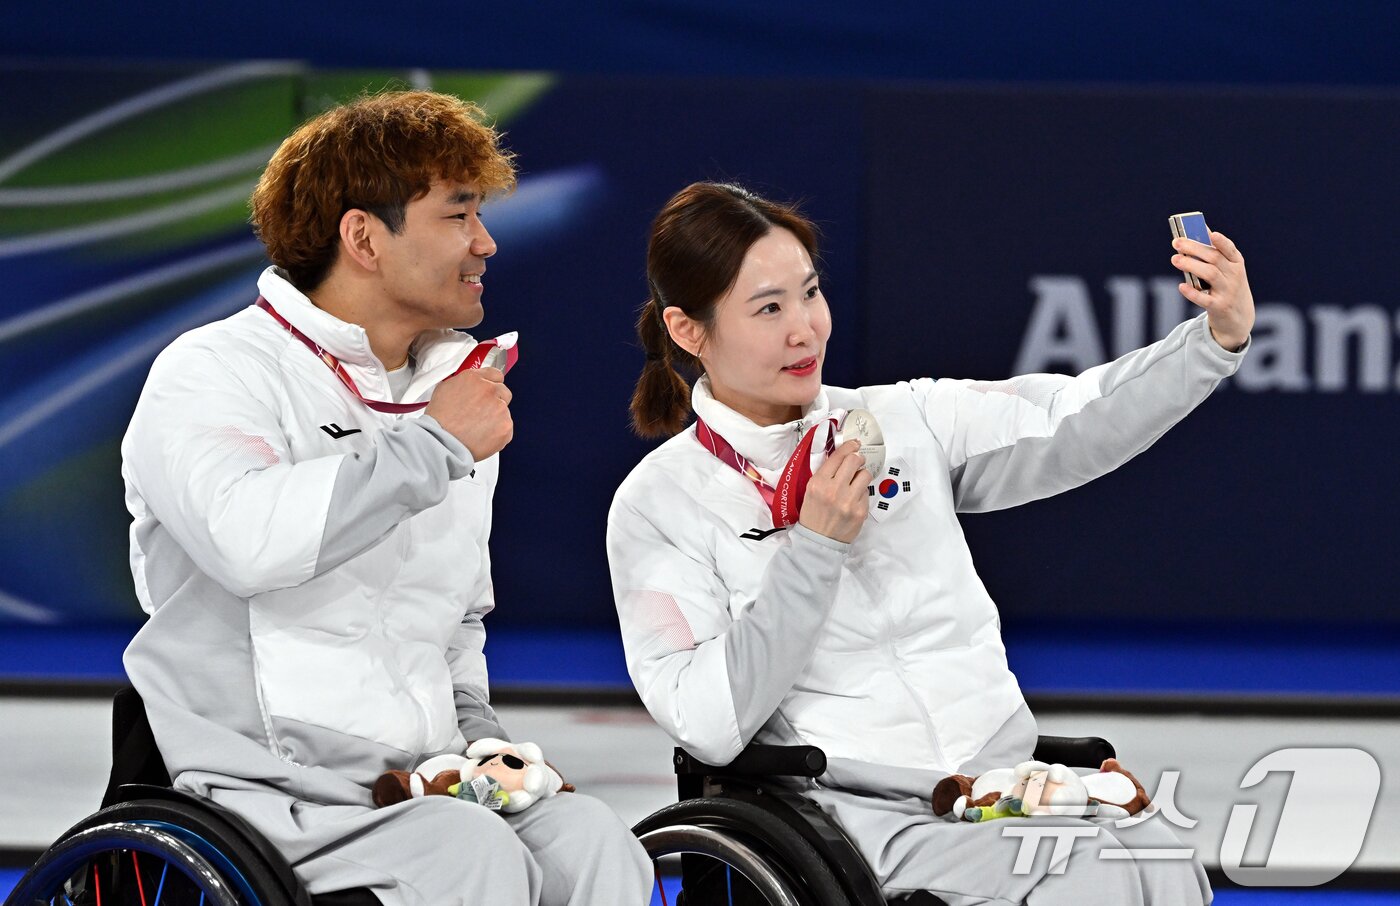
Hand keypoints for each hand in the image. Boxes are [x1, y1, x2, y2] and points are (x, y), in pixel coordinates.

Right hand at [425, 367, 512, 460]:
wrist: (442, 442)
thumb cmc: (439, 421)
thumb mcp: (444, 389)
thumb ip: (463, 384)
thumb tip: (470, 386)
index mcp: (473, 379)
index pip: (495, 374)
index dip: (492, 385)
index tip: (489, 392)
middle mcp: (489, 390)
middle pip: (504, 392)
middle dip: (496, 402)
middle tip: (482, 414)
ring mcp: (500, 408)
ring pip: (505, 411)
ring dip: (496, 418)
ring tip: (477, 428)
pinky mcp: (506, 426)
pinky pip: (506, 428)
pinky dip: (498, 434)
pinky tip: (482, 437)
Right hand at [798, 439, 870, 543]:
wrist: (818, 541)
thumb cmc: (813, 514)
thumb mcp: (811, 490)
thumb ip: (826, 474)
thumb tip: (844, 457)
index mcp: (818, 483)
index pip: (838, 456)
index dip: (849, 446)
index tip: (854, 444)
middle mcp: (834, 490)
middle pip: (854, 460)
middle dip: (858, 458)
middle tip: (857, 462)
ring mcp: (849, 501)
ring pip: (865, 474)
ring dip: (861, 476)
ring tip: (855, 483)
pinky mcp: (861, 511)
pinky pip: (867, 492)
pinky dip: (861, 493)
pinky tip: (853, 500)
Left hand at [1172, 231, 1253, 350]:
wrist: (1239, 318)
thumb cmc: (1228, 287)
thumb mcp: (1228, 271)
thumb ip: (1215, 254)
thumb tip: (1198, 232)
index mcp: (1237, 264)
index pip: (1230, 249)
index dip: (1221, 242)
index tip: (1212, 234)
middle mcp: (1235, 276)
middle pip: (1215, 259)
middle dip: (1195, 249)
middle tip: (1176, 243)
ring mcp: (1228, 292)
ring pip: (1210, 275)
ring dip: (1191, 265)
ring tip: (1175, 259)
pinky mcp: (1219, 307)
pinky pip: (1204, 299)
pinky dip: (1192, 292)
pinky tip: (1181, 286)